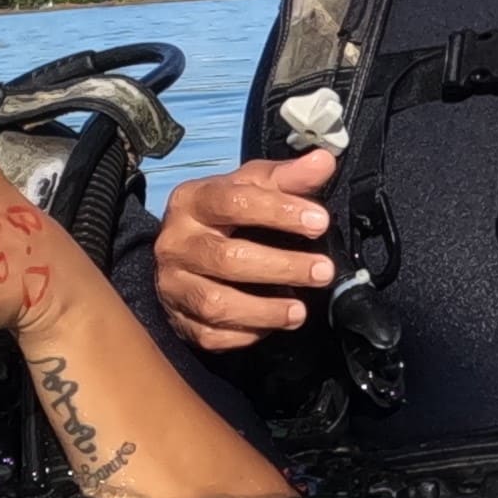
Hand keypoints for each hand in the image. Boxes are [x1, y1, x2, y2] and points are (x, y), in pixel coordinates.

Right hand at [149, 146, 337, 348]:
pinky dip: (246, 333)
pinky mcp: (178, 320)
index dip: (280, 212)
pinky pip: (212, 335)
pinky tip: (271, 324)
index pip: (235, 202)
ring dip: (266, 310)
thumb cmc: (221, 215)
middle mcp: (176, 243)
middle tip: (322, 270)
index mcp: (191, 201)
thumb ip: (287, 178)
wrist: (179, 252)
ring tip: (300, 310)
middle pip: (228, 258)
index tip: (319, 222)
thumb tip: (323, 162)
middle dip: (282, 266)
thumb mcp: (250, 187)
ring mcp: (173, 284)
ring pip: (217, 304)